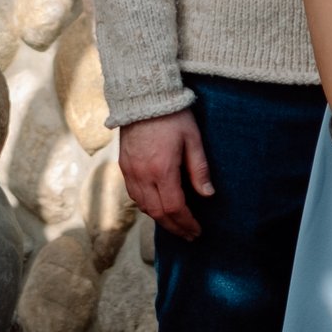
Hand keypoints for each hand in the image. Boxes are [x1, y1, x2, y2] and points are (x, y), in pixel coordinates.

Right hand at [118, 111, 212, 239]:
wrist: (143, 97)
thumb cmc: (172, 116)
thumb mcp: (193, 139)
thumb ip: (199, 169)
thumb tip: (208, 195)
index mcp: (162, 169)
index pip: (175, 207)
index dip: (186, 223)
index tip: (197, 231)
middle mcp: (143, 175)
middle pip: (158, 212)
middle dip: (175, 227)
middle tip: (189, 235)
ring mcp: (130, 171)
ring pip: (143, 206)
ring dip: (160, 219)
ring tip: (176, 224)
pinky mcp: (124, 166)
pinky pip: (134, 195)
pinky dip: (147, 206)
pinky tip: (157, 206)